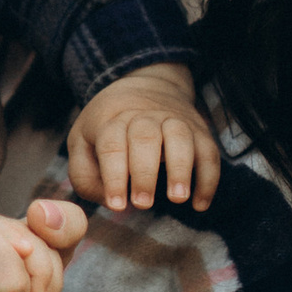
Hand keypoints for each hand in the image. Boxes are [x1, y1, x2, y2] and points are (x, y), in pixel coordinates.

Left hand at [66, 63, 220, 215]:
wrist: (146, 85)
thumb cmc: (107, 127)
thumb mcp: (82, 143)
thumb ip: (84, 175)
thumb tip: (108, 201)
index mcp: (111, 119)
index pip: (112, 145)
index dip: (114, 177)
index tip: (117, 205)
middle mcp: (144, 116)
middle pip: (145, 138)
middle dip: (144, 173)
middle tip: (143, 203)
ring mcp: (174, 120)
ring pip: (180, 137)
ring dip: (181, 168)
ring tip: (178, 198)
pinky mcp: (198, 130)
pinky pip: (208, 151)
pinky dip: (208, 177)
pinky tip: (200, 204)